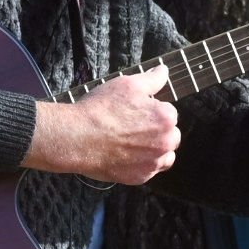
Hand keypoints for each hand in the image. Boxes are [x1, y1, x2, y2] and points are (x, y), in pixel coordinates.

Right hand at [29, 67, 181, 184]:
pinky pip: (149, 171)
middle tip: (133, 127)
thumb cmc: (101, 109)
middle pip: (171, 136)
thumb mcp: (127, 85)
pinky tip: (126, 155)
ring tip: (133, 143)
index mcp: (166, 118)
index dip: (153, 111)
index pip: (170, 113)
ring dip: (155, 150)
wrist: (77, 137)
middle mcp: (165, 142)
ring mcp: (153, 162)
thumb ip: (152, 79)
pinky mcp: (140, 177)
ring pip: (164, 157)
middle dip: (158, 131)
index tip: (137, 112)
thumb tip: (164, 71)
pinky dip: (141, 165)